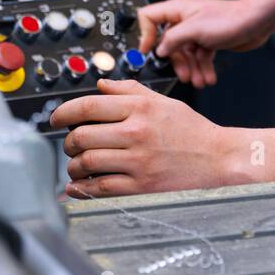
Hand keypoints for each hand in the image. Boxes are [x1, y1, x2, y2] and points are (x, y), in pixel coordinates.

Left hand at [50, 78, 242, 197]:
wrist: (219, 157)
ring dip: (73, 166)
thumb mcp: (162, 101)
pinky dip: (82, 189)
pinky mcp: (142, 184)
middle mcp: (137, 131)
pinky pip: (101, 188)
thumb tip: (100, 85)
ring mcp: (138, 160)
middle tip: (69, 144)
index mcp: (140, 107)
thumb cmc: (191, 129)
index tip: (55, 119)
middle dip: (68, 142)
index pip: (88, 106)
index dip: (63, 112)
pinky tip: (77, 186)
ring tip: (75, 165)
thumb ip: (129, 90)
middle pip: (81, 135)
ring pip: (87, 162)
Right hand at [136, 0, 273, 88]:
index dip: (145, 35)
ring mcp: (197, 31)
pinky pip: (199, 57)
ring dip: (192, 69)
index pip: (149, 18)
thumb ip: (172, 40)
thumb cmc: (230, 19)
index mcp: (177, 10)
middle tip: (184, 75)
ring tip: (199, 81)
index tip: (146, 52)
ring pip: (185, 53)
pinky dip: (203, 68)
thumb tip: (160, 50)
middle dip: (176, 62)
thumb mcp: (194, 30)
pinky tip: (208, 78)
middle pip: (168, 43)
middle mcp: (185, 20)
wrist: (256, 22)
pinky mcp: (209, 40)